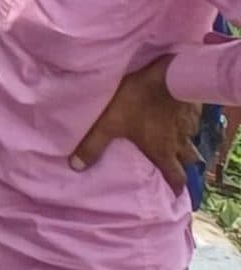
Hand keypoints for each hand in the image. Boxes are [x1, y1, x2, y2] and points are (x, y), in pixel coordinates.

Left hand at [72, 58, 200, 192]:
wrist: (167, 75)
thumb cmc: (137, 101)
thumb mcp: (109, 123)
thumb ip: (93, 145)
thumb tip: (76, 167)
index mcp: (162, 151)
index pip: (176, 178)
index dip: (175, 188)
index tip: (174, 195)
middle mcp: (179, 142)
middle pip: (187, 160)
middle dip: (182, 165)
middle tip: (175, 166)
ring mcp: (188, 124)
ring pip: (190, 140)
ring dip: (184, 143)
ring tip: (174, 140)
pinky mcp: (192, 107)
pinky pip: (192, 120)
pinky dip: (185, 122)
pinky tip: (176, 115)